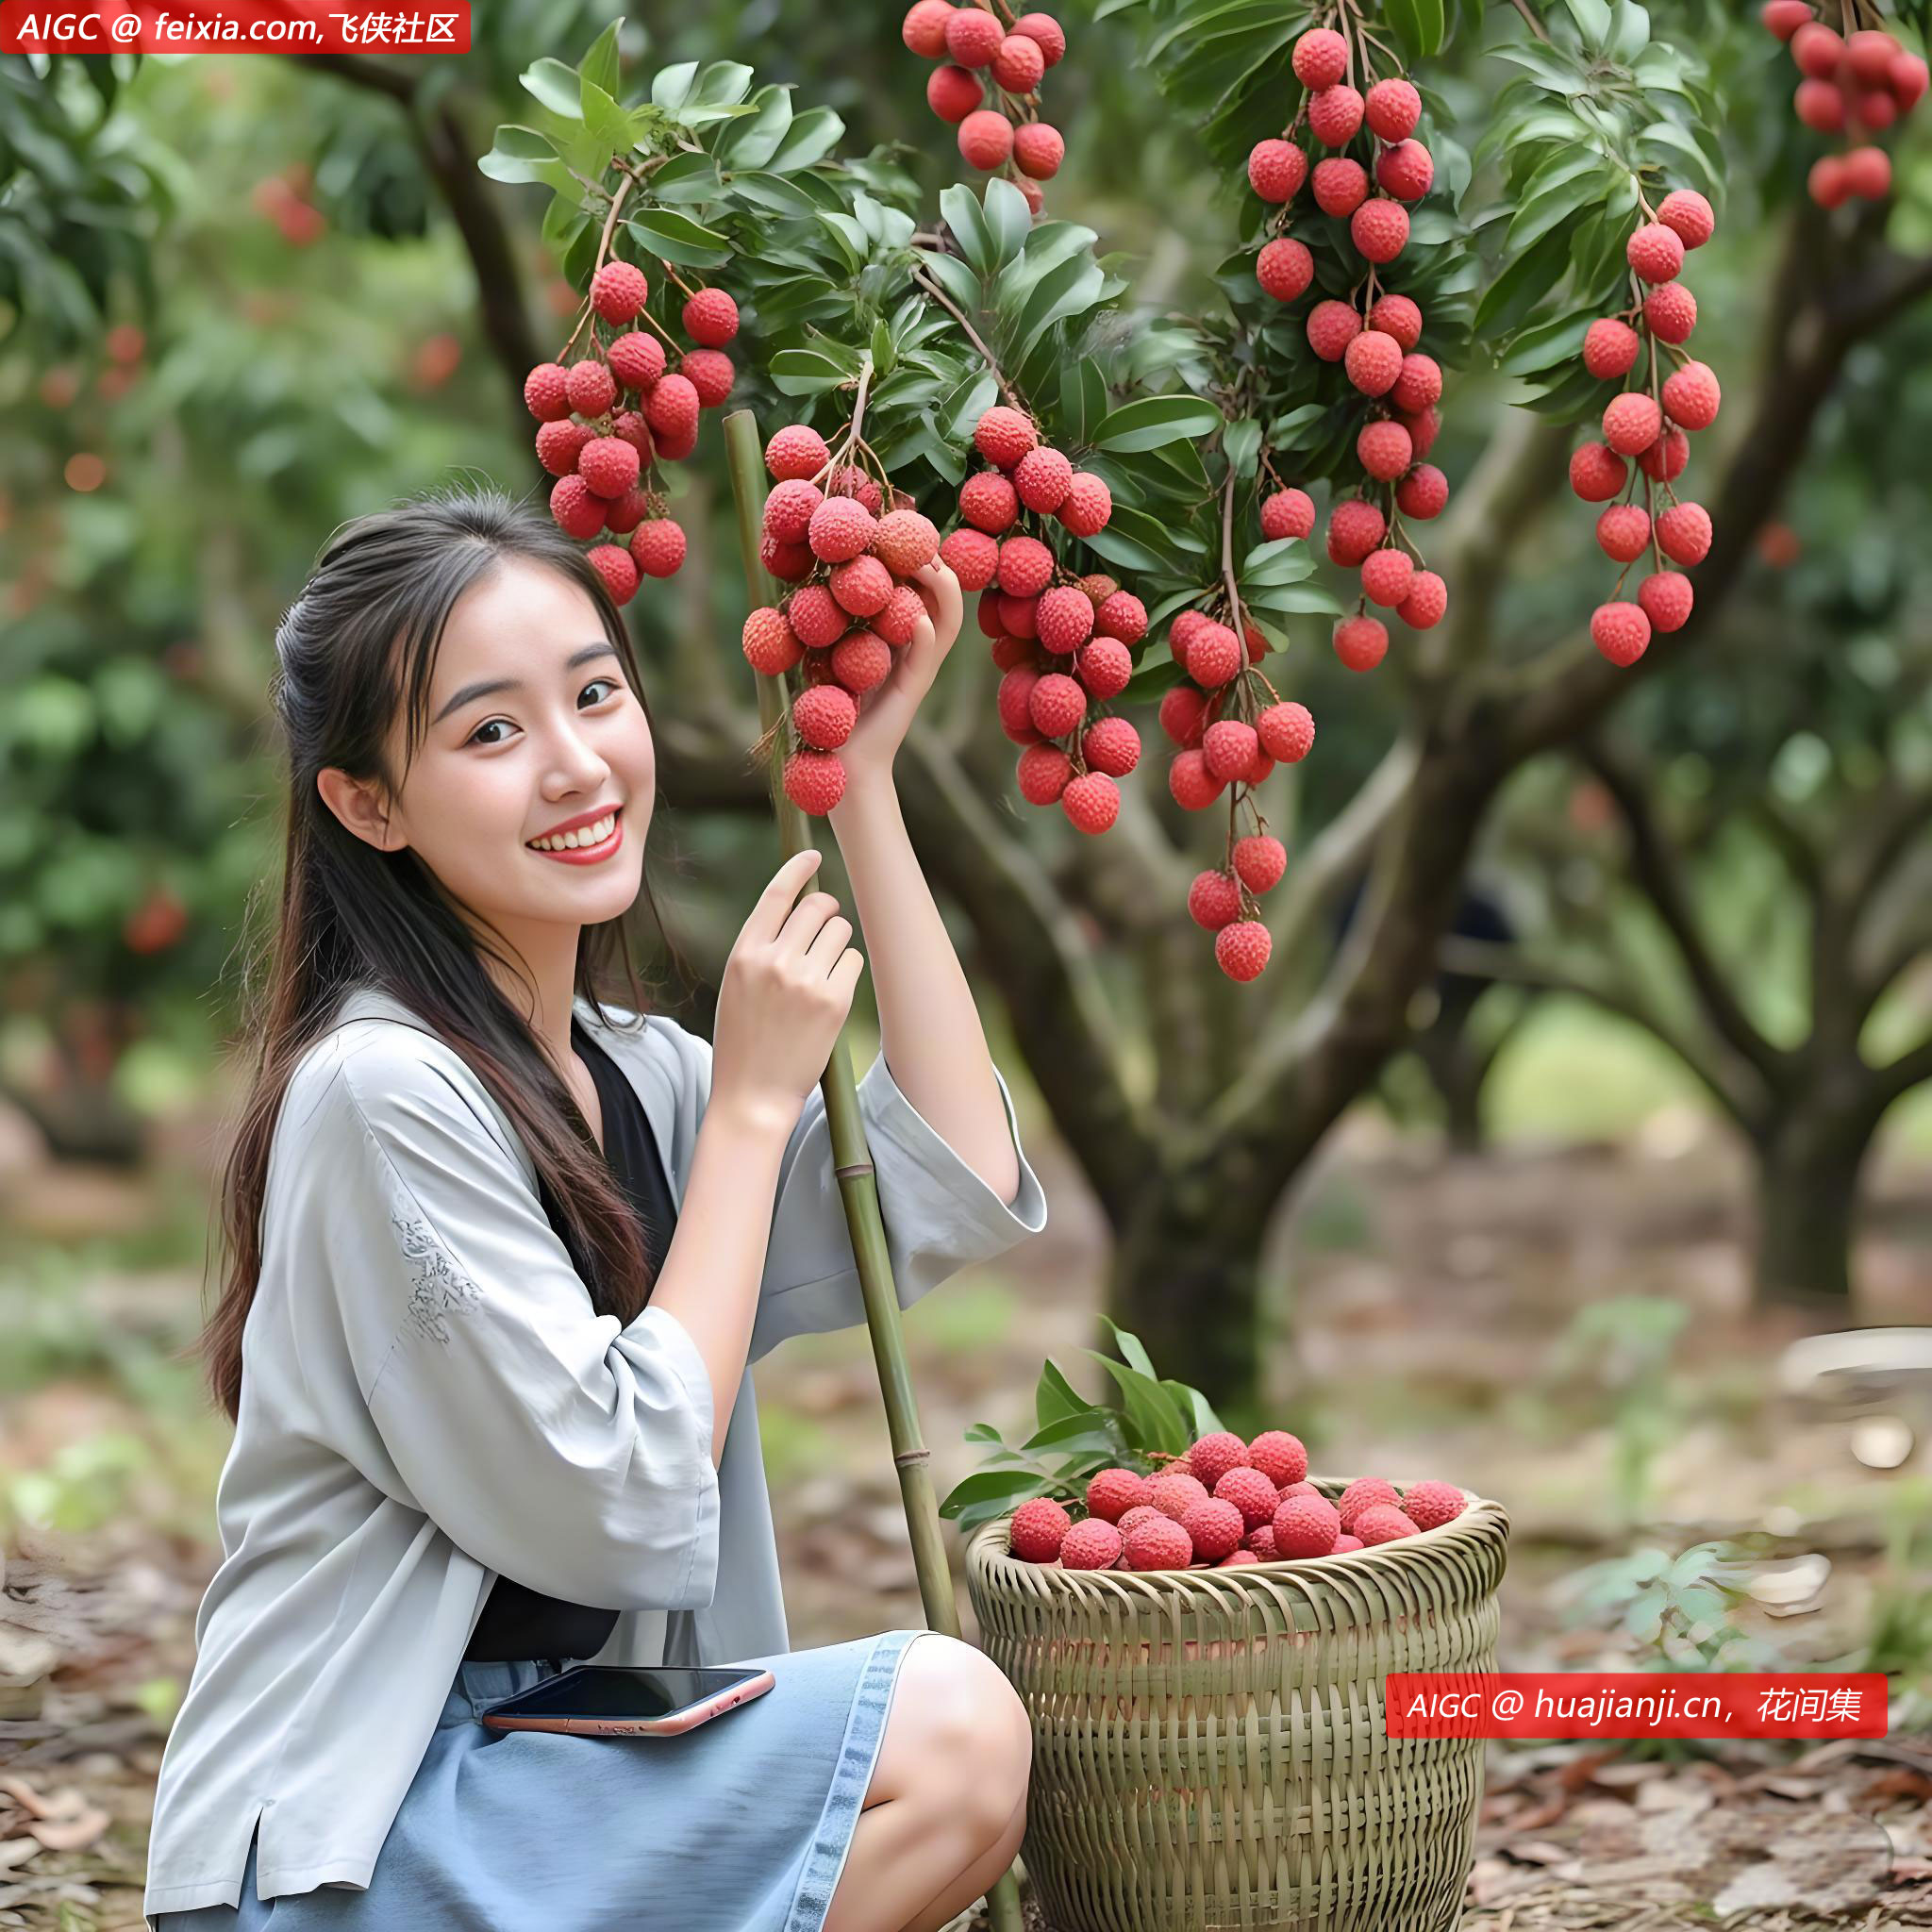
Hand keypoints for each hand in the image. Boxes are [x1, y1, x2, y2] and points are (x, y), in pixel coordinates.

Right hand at [708, 849, 864, 1128]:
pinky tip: (831, 994)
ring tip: (822, 972)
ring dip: (838, 943)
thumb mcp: (737, 986)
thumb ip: (762, 948)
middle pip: (818, 907)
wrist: (753, 1095)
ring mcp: (805, 980)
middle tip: (827, 924)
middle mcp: (774, 960)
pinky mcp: (834, 1000)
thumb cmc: (744, 1041)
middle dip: (827, 910)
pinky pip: (853, 960)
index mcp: (744, 953)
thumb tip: (800, 909)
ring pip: (841, 931)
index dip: (798, 869)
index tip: (813, 856)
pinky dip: (847, 971)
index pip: (777, 894)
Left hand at [834, 558, 963, 789]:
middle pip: (947, 598)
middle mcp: (918, 650)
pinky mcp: (912, 689)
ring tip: (926, 564)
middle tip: (917, 538)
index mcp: (902, 640)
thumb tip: (814, 582)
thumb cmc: (834, 708)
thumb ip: (839, 625)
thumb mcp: (836, 655)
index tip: (902, 529)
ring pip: (948, 621)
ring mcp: (919, 669)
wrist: (842, 759)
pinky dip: (924, 635)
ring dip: (941, 590)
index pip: (926, 590)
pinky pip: (927, 656)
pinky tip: (915, 617)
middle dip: (937, 564)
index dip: (922, 559)